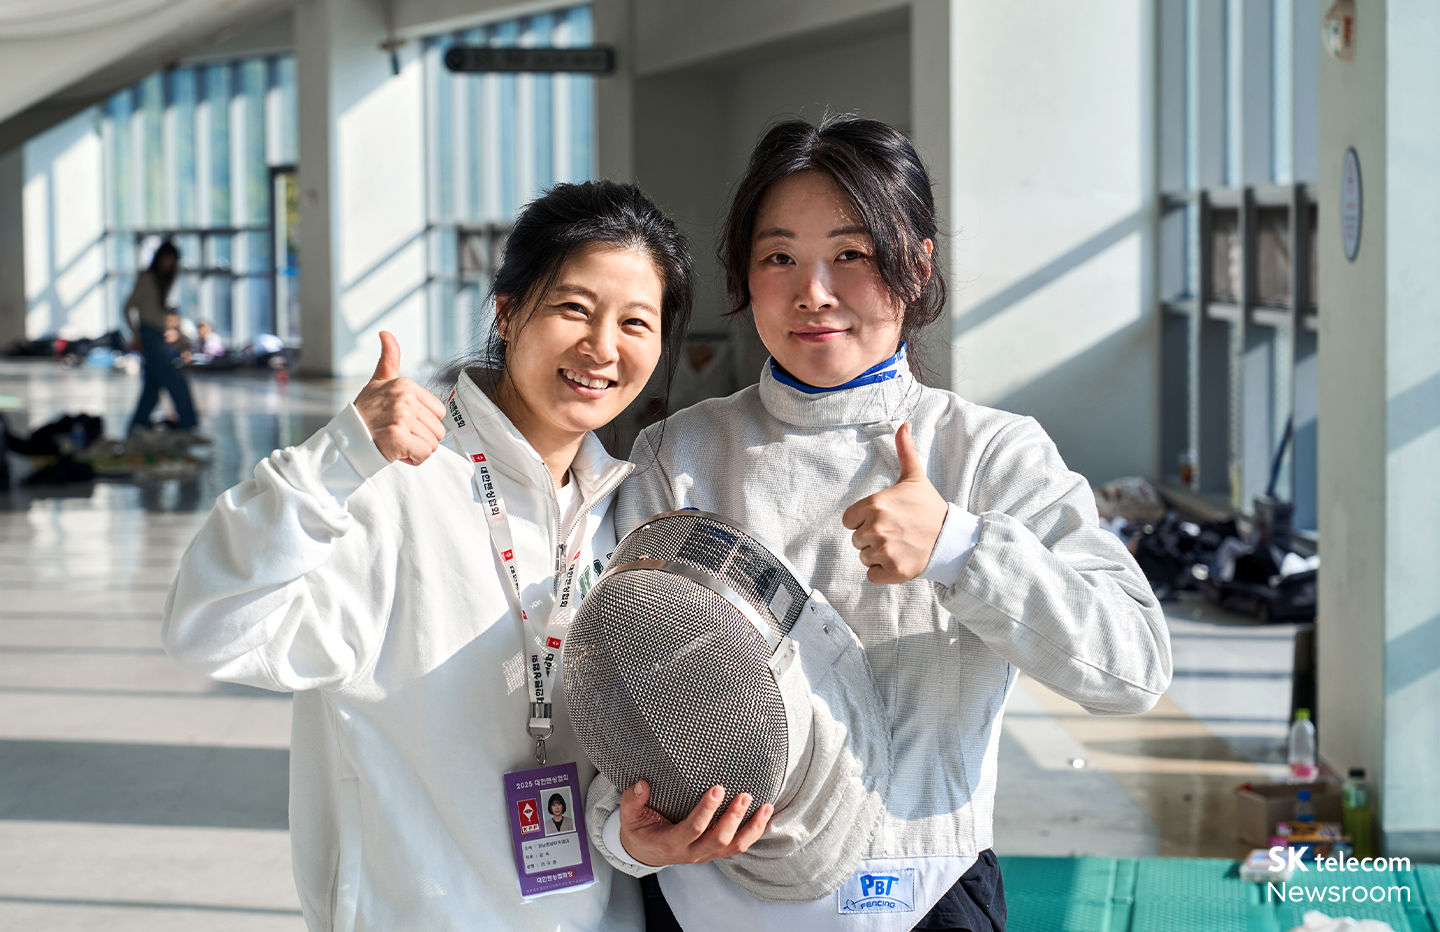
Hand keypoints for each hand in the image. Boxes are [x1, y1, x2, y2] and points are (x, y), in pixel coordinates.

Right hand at [353, 331, 446, 464]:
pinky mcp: (398, 437)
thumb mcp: (378, 382)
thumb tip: (385, 333)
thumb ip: (388, 359)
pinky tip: (396, 451)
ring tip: (395, 441)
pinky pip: (424, 454)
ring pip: (432, 443)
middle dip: (420, 437)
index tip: (401, 421)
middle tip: (397, 433)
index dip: (422, 422)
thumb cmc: (365, 413)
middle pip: (438, 429)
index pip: (439, 412)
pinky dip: (413, 458)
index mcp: (406, 385)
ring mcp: (402, 417)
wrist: (346, 438)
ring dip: (416, 449)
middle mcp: (405, 398)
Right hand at [617, 781, 773, 866]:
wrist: (644, 853)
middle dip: (734, 817)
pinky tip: (764, 817)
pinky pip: (737, 847)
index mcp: (671, 843)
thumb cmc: (639, 831)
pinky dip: (753, 833)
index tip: (718, 788)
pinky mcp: (713, 853)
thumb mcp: (629, 817)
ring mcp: (705, 855)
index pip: (693, 828)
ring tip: (765, 807)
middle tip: (744, 795)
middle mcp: (691, 853)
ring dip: (751, 828)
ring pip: (733, 847)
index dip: (707, 810)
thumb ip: (633, 801)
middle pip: (718, 839)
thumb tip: (642, 784)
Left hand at [841, 422, 947, 583]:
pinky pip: (872, 575)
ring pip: (864, 557)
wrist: (951, 538)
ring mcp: (884, 550)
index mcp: (875, 504)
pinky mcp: (892, 571)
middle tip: (897, 532)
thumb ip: (904, 451)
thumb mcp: (915, 478)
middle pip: (856, 539)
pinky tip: (900, 560)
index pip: (849, 520)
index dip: (863, 520)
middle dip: (873, 538)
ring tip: (900, 545)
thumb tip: (904, 424)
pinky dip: (883, 572)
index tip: (884, 518)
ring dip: (878, 555)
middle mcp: (877, 527)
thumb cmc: (929, 508)